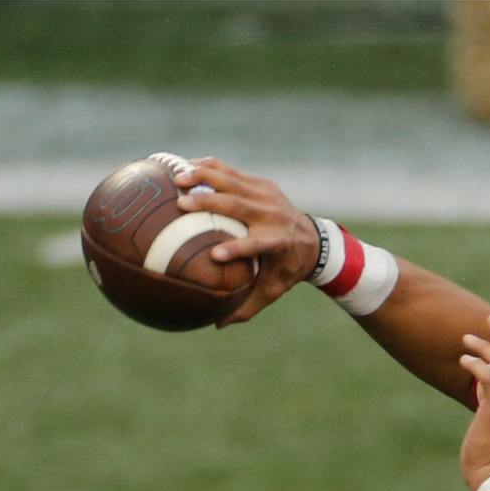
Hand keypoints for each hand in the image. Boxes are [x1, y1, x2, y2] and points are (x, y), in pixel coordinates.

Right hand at [172, 157, 319, 325]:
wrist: (313, 241)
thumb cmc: (285, 270)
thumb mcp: (272, 291)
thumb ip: (247, 307)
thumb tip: (219, 325)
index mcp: (277, 242)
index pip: (255, 245)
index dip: (237, 250)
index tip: (214, 256)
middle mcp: (272, 215)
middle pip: (238, 205)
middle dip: (210, 204)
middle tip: (181, 204)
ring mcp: (267, 195)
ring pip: (232, 181)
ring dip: (203, 177)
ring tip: (176, 178)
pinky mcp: (262, 183)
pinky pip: (231, 171)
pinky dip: (208, 167)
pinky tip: (184, 166)